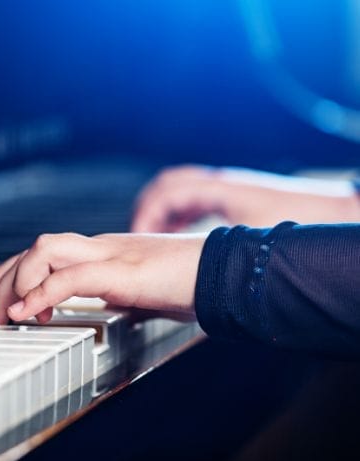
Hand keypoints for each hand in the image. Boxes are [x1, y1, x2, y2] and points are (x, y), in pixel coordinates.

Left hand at [0, 232, 205, 324]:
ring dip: (19, 281)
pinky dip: (43, 295)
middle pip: (37, 247)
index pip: (49, 251)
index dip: (12, 267)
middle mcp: (103, 247)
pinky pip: (72, 277)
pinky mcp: (123, 272)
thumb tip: (103, 312)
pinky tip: (28, 314)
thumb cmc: (189, 283)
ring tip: (11, 315)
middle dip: (3, 275)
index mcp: (106, 251)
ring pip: (46, 251)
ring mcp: (112, 255)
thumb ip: (118, 296)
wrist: (224, 273)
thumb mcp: (142, 291)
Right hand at [131, 165, 359, 231]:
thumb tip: (186, 265)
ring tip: (152, 236)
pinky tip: (179, 233)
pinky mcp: (231, 198)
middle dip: (147, 208)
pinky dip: (179, 214)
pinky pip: (194, 200)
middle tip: (138, 234)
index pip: (166, 192)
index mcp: (218, 188)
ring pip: (178, 191)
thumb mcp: (252, 237)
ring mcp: (224, 189)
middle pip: (166, 184)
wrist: (334, 211)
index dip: (146, 215)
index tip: (138, 238)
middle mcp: (218, 183)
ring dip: (162, 211)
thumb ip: (215, 246)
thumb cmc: (301, 219)